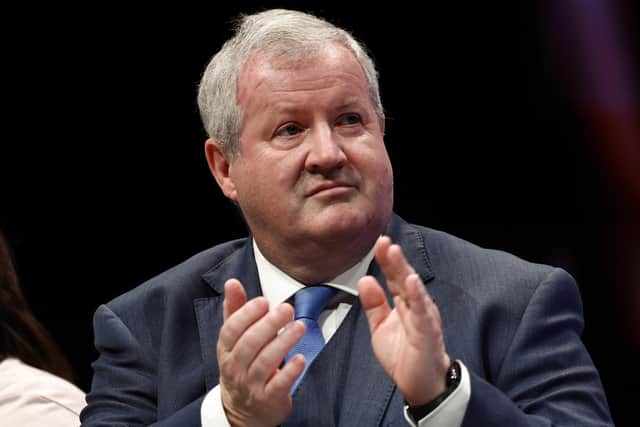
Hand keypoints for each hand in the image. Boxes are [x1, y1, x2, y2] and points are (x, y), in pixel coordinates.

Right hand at [216, 279, 305, 426]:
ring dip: (283, 342)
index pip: (231, 330)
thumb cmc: (241, 367)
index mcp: (225, 350)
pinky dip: (290, 371)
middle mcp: (235, 368)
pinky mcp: (269, 399)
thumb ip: (236, 310)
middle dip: (268, 324)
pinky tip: (301, 358)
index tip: (263, 301)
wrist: (243, 412)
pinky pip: (279, 385)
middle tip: (286, 309)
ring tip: (299, 327)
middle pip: (249, 344)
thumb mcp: (234, 340)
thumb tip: (232, 282)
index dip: (246, 314)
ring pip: (265, 362)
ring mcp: (251, 385)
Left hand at [358, 236, 450, 405]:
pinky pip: (422, 312)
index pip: (393, 277)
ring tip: (394, 253)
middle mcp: (415, 306)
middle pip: (403, 277)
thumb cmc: (404, 356)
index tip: (377, 242)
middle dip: (393, 259)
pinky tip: (412, 282)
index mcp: (403, 303)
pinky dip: (417, 296)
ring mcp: (423, 317)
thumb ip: (374, 304)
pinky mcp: (428, 333)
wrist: (421, 386)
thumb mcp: (380, 327)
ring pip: (412, 289)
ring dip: (403, 270)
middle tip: (383, 241)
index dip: (386, 260)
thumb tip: (365, 280)